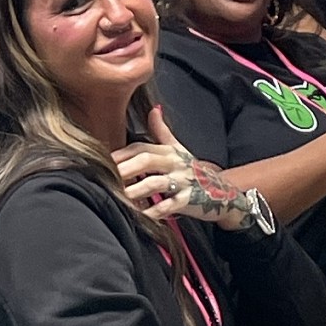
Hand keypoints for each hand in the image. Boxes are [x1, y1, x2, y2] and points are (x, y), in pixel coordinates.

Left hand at [112, 107, 252, 229]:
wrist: (221, 193)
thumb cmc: (192, 171)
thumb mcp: (179, 149)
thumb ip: (162, 131)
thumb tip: (153, 109)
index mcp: (169, 151)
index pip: (142, 147)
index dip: (122, 153)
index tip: (103, 162)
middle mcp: (175, 163)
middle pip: (147, 160)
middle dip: (125, 169)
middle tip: (105, 178)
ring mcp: (182, 182)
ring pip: (154, 183)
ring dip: (135, 191)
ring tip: (119, 197)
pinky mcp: (188, 201)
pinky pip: (167, 207)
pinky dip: (151, 212)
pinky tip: (138, 216)